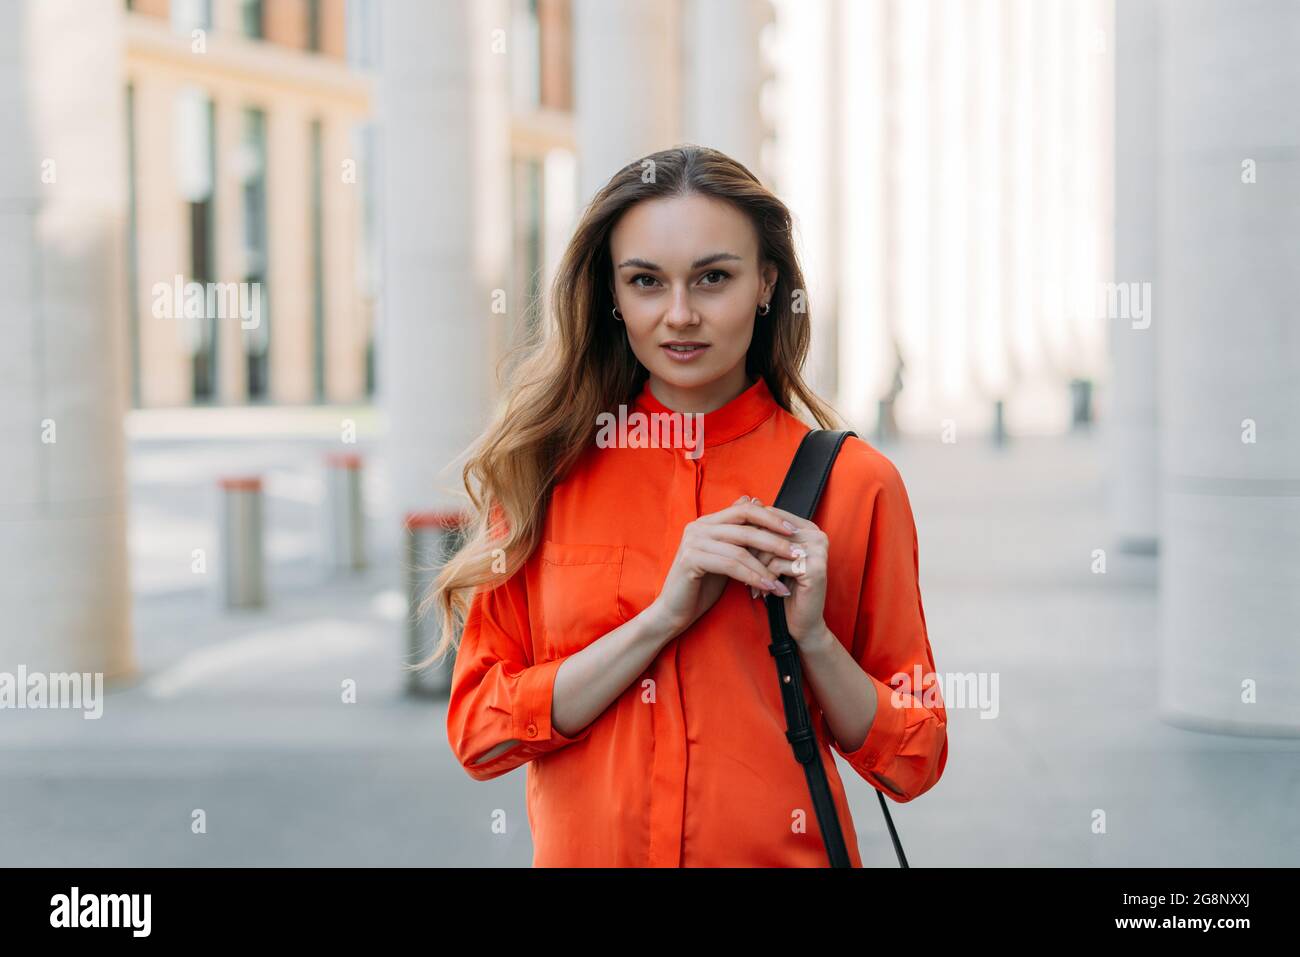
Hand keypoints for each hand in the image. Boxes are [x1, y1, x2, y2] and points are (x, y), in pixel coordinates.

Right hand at [646, 495, 801, 640]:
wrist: (674, 611)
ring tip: (783, 580)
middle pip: (745, 525)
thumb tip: (755, 501)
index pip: (744, 509)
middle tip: (796, 553)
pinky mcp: (691, 560)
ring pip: (740, 548)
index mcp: (707, 522)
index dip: (771, 517)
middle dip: (774, 539)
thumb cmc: (701, 585)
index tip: (794, 530)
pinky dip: (752, 576)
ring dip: (766, 565)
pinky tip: (767, 587)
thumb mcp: (725, 556)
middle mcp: (698, 526)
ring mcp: (693, 542)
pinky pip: (730, 565)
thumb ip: (739, 535)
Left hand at [747, 502, 829, 643]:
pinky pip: (777, 564)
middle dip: (751, 552)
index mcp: (808, 528)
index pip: (770, 516)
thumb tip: (745, 498)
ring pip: (770, 548)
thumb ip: (762, 529)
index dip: (749, 532)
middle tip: (741, 570)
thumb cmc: (782, 587)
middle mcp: (818, 535)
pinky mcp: (815, 568)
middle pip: (769, 531)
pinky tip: (764, 593)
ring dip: (756, 568)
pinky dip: (765, 579)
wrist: (801, 623)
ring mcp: (819, 551)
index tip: (736, 549)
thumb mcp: (770, 555)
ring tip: (752, 585)